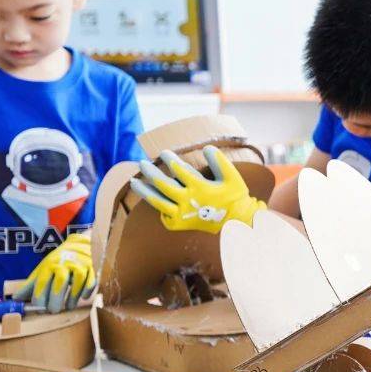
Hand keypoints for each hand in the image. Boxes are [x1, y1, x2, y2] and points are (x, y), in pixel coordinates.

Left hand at [14, 233, 94, 312]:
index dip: (40, 297)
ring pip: (78, 282)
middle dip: (56, 299)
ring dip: (73, 297)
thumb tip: (16, 298)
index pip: (43, 282)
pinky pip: (91, 281)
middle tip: (54, 311)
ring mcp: (80, 265)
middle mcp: (65, 264)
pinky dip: (87, 290)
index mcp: (50, 265)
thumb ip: (31, 285)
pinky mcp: (92, 268)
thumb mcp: (43, 269)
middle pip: (60, 282)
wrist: (79, 245)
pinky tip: (83, 297)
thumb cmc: (58, 261)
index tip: (39, 308)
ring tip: (69, 307)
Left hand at [131, 145, 264, 234]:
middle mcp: (188, 201)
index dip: (169, 159)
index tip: (163, 152)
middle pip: (163, 184)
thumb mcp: (232, 177)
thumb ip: (220, 161)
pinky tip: (155, 200)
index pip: (179, 170)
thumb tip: (207, 147)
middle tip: (142, 163)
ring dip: (144, 191)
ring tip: (133, 182)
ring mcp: (182, 214)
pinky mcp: (180, 224)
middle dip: (151, 172)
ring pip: (158, 201)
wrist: (237, 222)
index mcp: (200, 188)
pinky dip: (159, 209)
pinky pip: (164, 216)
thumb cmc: (235, 196)